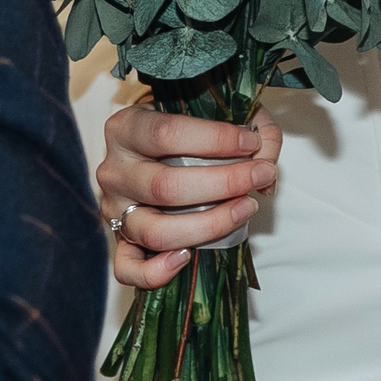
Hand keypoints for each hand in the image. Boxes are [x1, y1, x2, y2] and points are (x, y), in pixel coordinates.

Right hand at [95, 102, 280, 289]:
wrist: (153, 146)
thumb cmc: (186, 128)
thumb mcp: (214, 109)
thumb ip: (251, 127)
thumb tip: (266, 166)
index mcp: (126, 128)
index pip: (166, 134)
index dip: (215, 140)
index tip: (251, 144)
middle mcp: (115, 170)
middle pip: (165, 187)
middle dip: (224, 183)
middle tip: (260, 175)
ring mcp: (114, 209)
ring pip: (155, 231)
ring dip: (209, 225)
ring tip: (245, 208)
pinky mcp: (119, 241)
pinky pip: (128, 268)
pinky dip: (157, 271)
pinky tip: (188, 256)